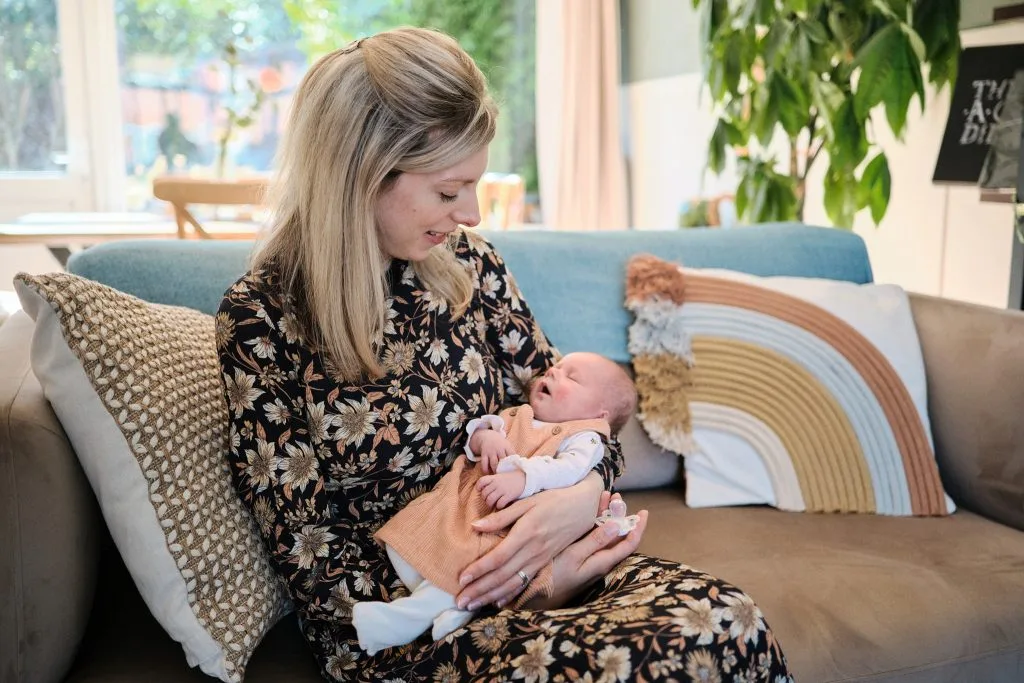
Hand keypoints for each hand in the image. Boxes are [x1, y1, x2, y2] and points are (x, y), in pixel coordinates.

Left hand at [455, 472, 603, 609]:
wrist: (583, 506)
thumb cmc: (553, 499)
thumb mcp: (527, 502)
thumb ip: (501, 516)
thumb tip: (475, 526)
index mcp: (526, 533)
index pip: (498, 557)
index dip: (479, 570)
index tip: (462, 579)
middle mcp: (533, 551)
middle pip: (502, 575)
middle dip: (480, 590)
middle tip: (461, 602)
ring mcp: (540, 559)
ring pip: (513, 583)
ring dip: (491, 596)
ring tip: (473, 605)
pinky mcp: (545, 563)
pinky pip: (526, 582)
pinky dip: (511, 594)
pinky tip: (499, 603)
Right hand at [471, 429, 513, 474]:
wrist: (488, 436)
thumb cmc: (501, 444)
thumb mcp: (508, 446)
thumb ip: (512, 454)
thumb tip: (520, 465)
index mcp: (507, 447)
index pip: (512, 456)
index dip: (514, 464)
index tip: (514, 471)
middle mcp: (499, 449)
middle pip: (503, 461)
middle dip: (504, 469)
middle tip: (506, 477)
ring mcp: (491, 451)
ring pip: (494, 463)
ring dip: (496, 471)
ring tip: (498, 476)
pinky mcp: (484, 454)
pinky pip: (484, 463)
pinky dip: (485, 469)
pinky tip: (488, 473)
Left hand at [478, 470, 526, 508]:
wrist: (526, 478)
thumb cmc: (511, 479)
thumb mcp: (500, 477)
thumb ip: (492, 482)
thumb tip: (482, 490)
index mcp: (494, 477)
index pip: (481, 481)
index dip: (478, 487)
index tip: (480, 491)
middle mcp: (497, 483)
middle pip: (484, 494)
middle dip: (485, 499)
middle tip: (489, 500)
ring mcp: (502, 489)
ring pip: (490, 500)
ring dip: (490, 504)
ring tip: (494, 504)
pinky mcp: (509, 495)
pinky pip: (499, 504)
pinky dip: (499, 506)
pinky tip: (502, 504)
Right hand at [520, 492, 646, 609]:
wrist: (533, 594)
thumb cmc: (553, 577)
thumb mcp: (573, 556)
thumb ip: (594, 541)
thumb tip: (617, 526)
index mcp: (603, 561)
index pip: (629, 544)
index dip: (637, 528)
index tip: (643, 513)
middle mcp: (599, 560)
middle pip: (617, 536)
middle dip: (620, 516)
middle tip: (617, 498)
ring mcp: (589, 559)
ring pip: (604, 535)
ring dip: (607, 516)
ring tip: (606, 498)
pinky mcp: (578, 557)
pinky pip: (592, 537)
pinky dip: (594, 522)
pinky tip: (591, 512)